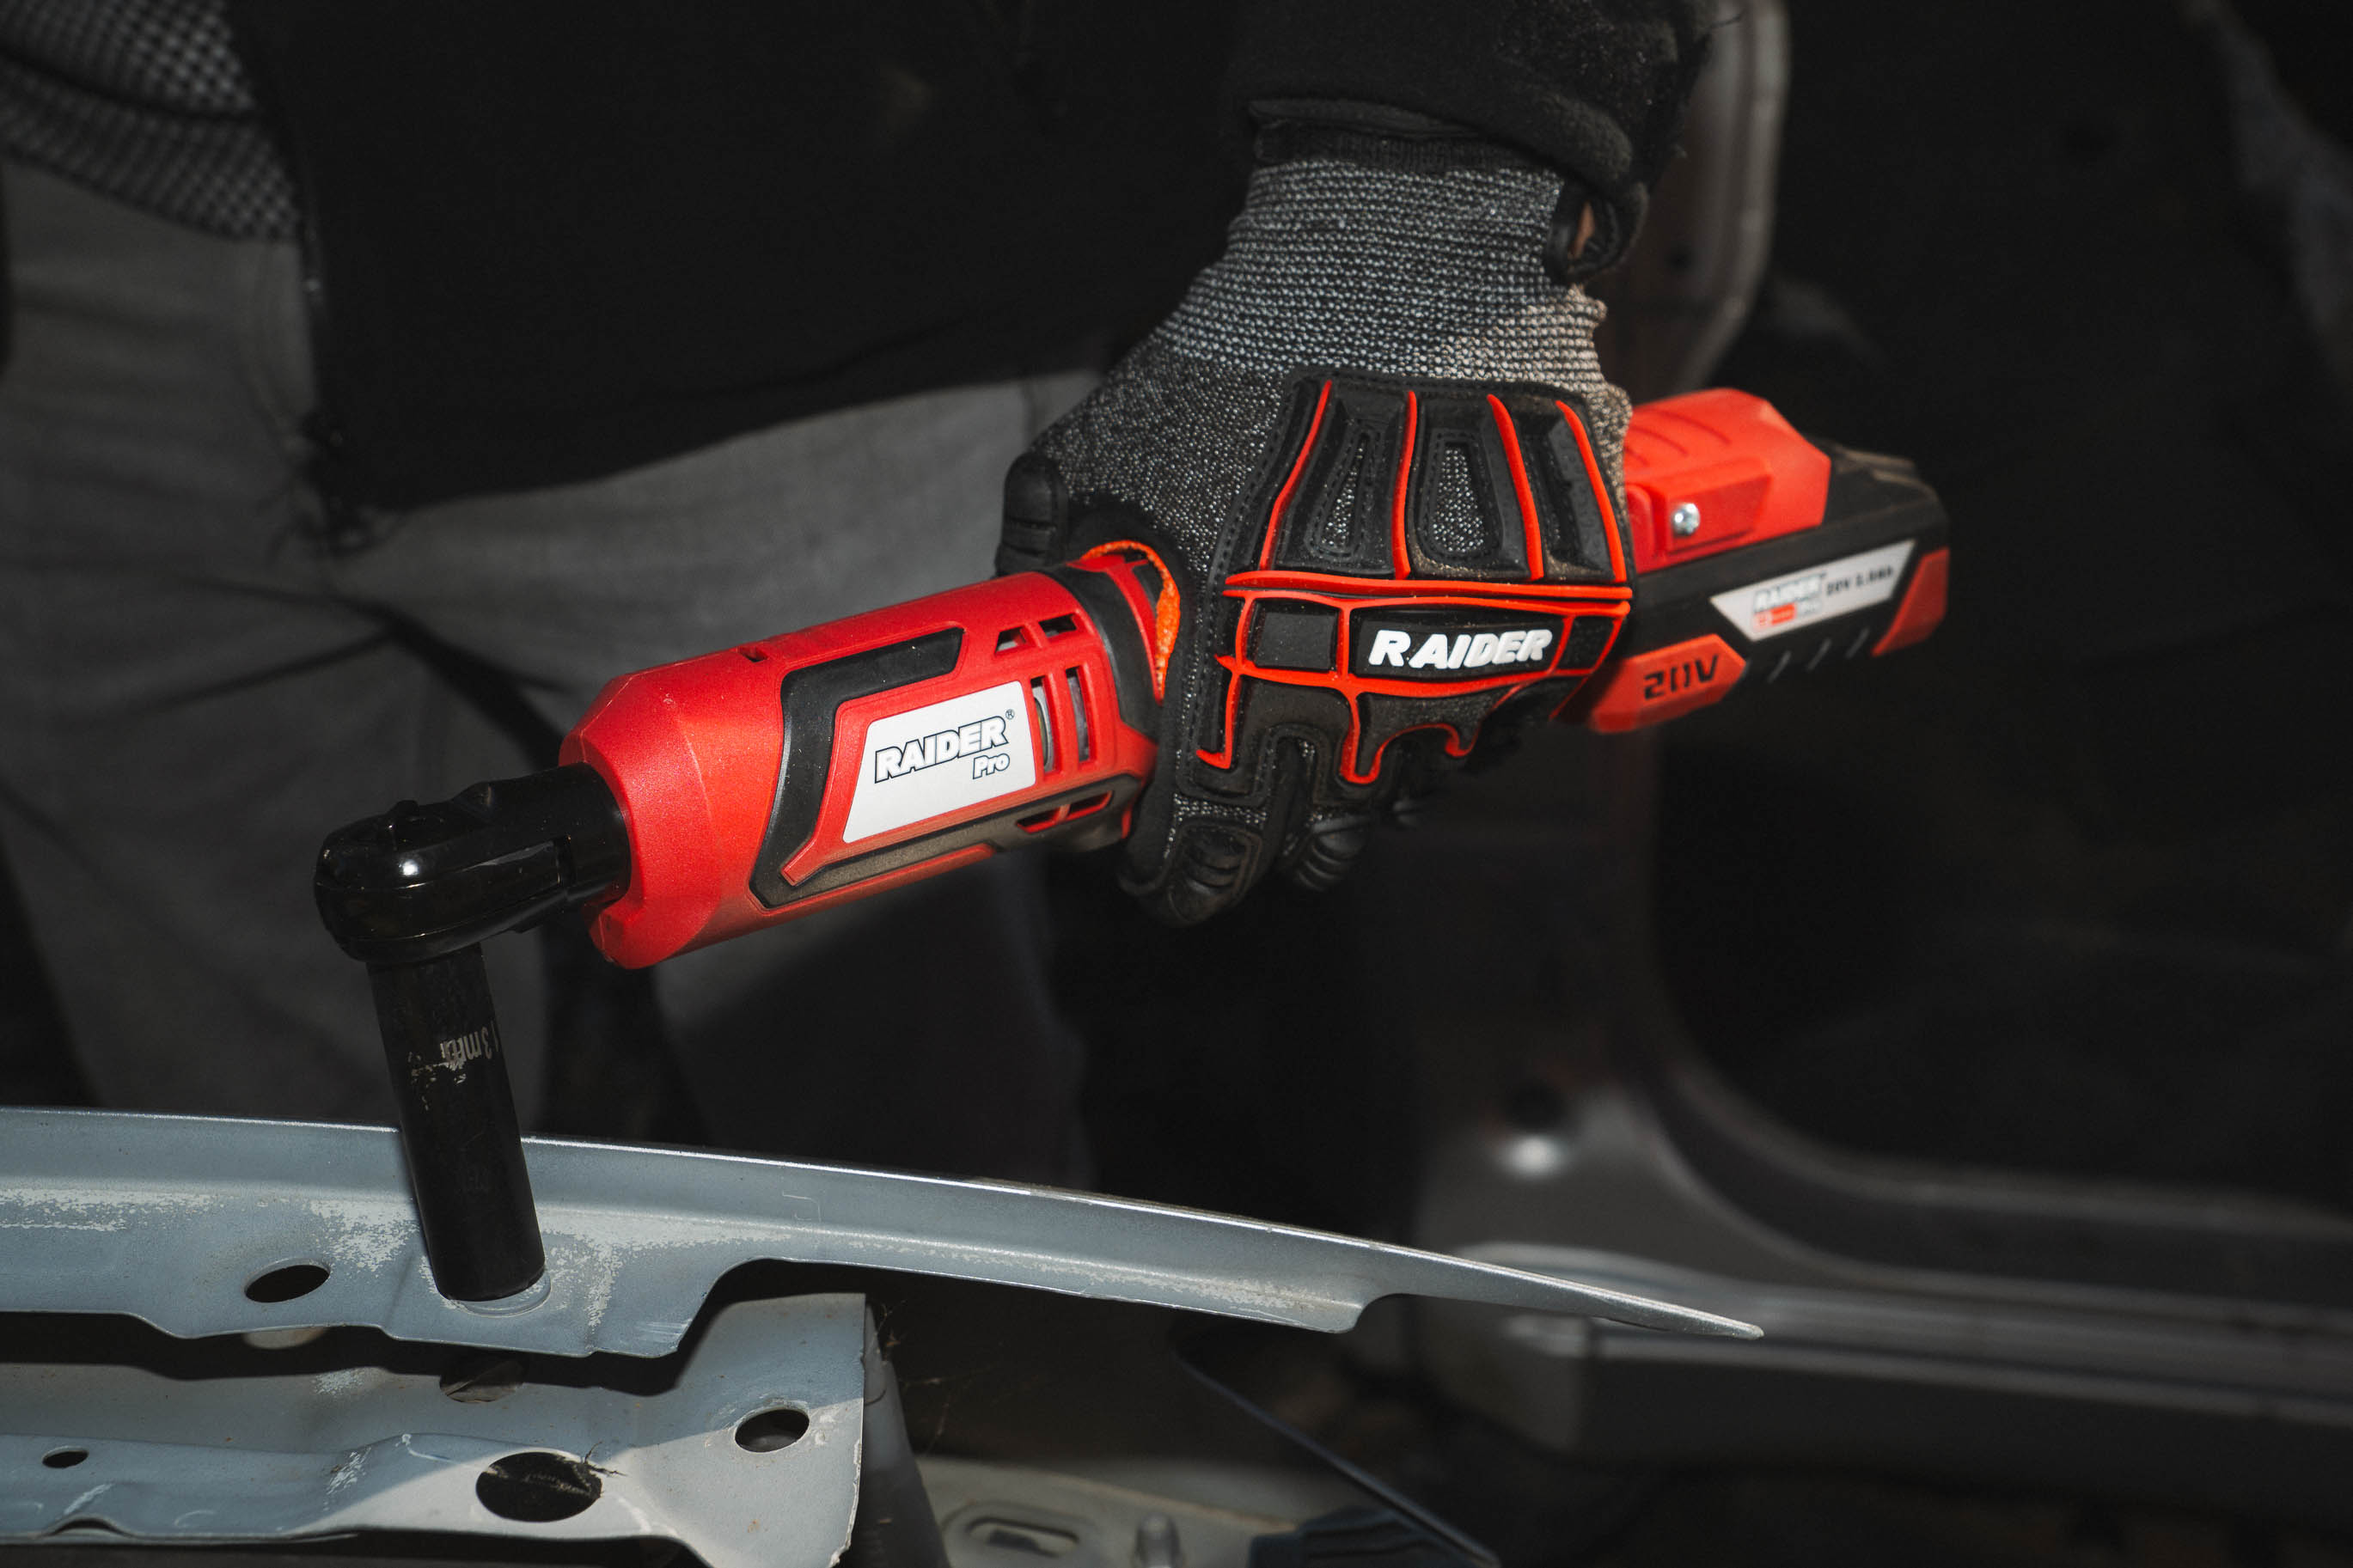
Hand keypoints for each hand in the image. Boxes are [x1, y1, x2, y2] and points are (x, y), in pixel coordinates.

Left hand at [997, 107, 1634, 922]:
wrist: (1405, 269)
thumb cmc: (1248, 356)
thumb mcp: (1110, 446)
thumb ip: (1055, 548)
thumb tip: (1025, 622)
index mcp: (1236, 662)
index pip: (1205, 832)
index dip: (1179, 873)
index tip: (1162, 875)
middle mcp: (1355, 684)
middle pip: (1314, 844)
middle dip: (1272, 850)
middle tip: (1251, 824)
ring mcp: (1465, 662)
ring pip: (1410, 796)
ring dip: (1367, 787)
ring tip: (1337, 737)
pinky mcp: (1556, 628)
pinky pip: (1501, 725)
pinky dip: (1460, 722)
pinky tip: (1422, 679)